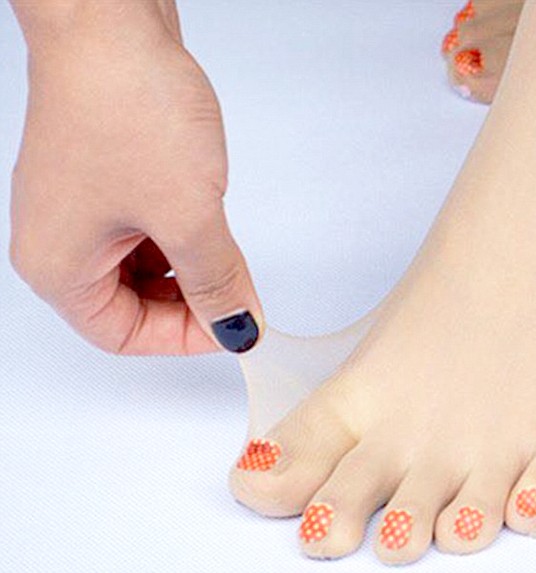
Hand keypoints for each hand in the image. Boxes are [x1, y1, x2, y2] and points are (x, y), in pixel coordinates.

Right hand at [9, 0, 262, 353]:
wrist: (109, 19)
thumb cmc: (126, 107)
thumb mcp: (188, 216)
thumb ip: (215, 280)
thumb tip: (236, 324)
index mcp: (60, 268)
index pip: (124, 335)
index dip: (183, 338)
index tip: (233, 325)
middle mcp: (62, 243)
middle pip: (132, 304)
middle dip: (189, 303)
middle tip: (236, 292)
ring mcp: (82, 209)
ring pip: (143, 267)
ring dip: (189, 269)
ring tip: (225, 252)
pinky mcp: (106, 179)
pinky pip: (145, 230)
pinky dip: (179, 237)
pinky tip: (206, 221)